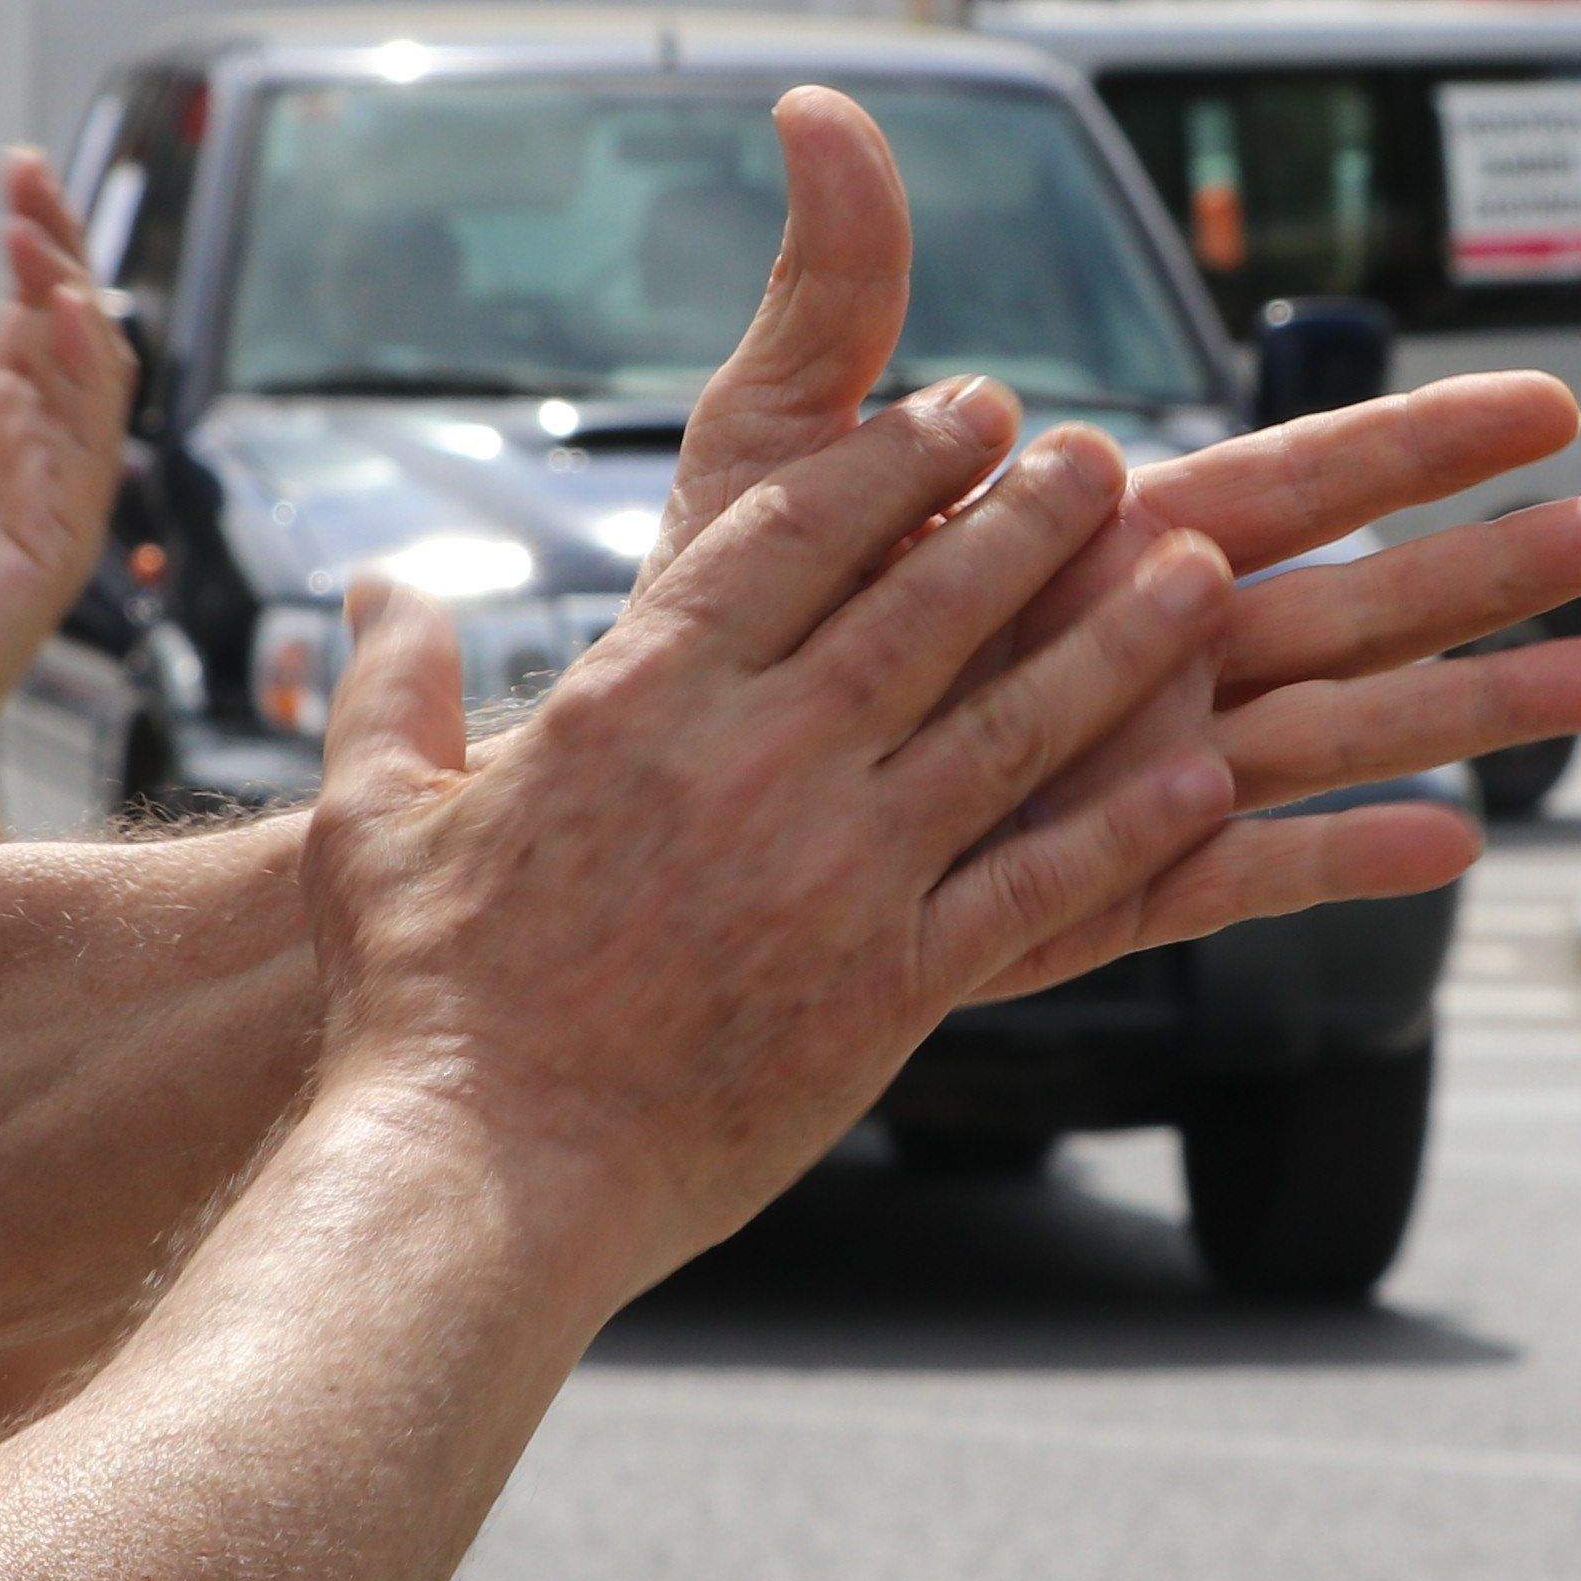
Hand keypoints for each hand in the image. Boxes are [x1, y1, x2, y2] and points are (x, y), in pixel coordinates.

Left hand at [0, 150, 137, 845]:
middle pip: (70, 328)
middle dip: (59, 246)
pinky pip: (88, 442)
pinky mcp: (59, 538)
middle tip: (31, 174)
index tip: (15, 172)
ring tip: (37, 230)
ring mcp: (54, 495)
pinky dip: (81, 372)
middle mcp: (33, 457)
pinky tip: (57, 311)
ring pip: (92, 372)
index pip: (27, 320)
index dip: (31, 246)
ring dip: (71, 294)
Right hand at [304, 377, 1232, 1280]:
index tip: (969, 409)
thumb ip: (392, 684)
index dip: (897, 459)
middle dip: (1031, 518)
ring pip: (1012, 727)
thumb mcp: (376, 816)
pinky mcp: (890, 985)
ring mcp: (837, 872)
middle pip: (929, 603)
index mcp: (640, 698)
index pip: (797, 535)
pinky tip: (1204, 779)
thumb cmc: (421, 1000)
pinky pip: (1037, 886)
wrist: (483, 1171)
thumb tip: (382, 586)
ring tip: (1199, 575)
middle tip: (1107, 457)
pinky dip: (1129, 828)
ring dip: (1119, 645)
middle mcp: (757, 761)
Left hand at [652, 90, 1580, 984]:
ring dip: (1475, 708)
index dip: (1423, 437)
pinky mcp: (1102, 881)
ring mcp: (1140, 764)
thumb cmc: (726, 606)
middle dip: (1503, 565)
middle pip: (1364, 598)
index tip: (1549, 400)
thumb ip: (836, 290)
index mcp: (1105, 535)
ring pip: (1343, 731)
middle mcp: (1148, 644)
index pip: (1300, 472)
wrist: (670, 791)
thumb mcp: (783, 441)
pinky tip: (1457, 849)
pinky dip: (1342, 864)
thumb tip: (814, 109)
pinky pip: (1243, 877)